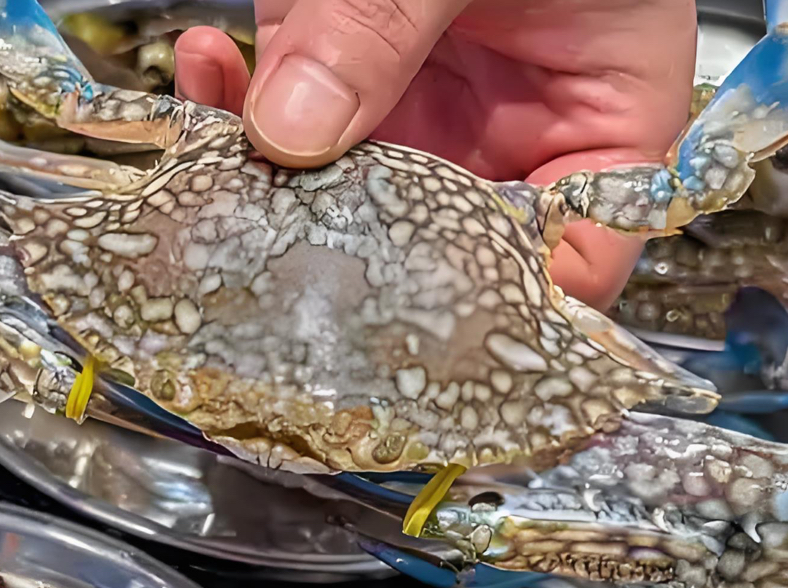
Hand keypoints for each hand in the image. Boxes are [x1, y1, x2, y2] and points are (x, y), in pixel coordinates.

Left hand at [175, 0, 696, 307]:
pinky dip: (238, 97)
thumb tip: (288, 130)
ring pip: (348, 197)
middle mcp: (511, 127)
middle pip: (442, 247)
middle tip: (276, 277)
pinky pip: (288, 114)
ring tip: (218, 176)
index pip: (572, 261)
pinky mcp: (347, 68)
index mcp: (603, 110)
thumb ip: (386, 23)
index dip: (496, 311)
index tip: (403, 335)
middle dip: (355, 265)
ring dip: (276, 188)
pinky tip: (206, 66)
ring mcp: (423, 105)